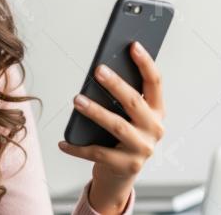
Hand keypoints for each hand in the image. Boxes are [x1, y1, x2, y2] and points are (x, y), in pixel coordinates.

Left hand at [58, 41, 164, 213]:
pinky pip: (98, 153)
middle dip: (116, 84)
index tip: (133, 45)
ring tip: (77, 100)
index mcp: (157, 111)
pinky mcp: (126, 166)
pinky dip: (78, 148)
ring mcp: (143, 149)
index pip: (155, 82)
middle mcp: (155, 129)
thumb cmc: (120, 137)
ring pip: (117, 125)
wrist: (120, 177)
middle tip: (98, 70)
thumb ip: (121, 97)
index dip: (146, 63)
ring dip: (95, 111)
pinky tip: (63, 142)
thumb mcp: (127, 116)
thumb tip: (101, 70)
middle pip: (134, 102)